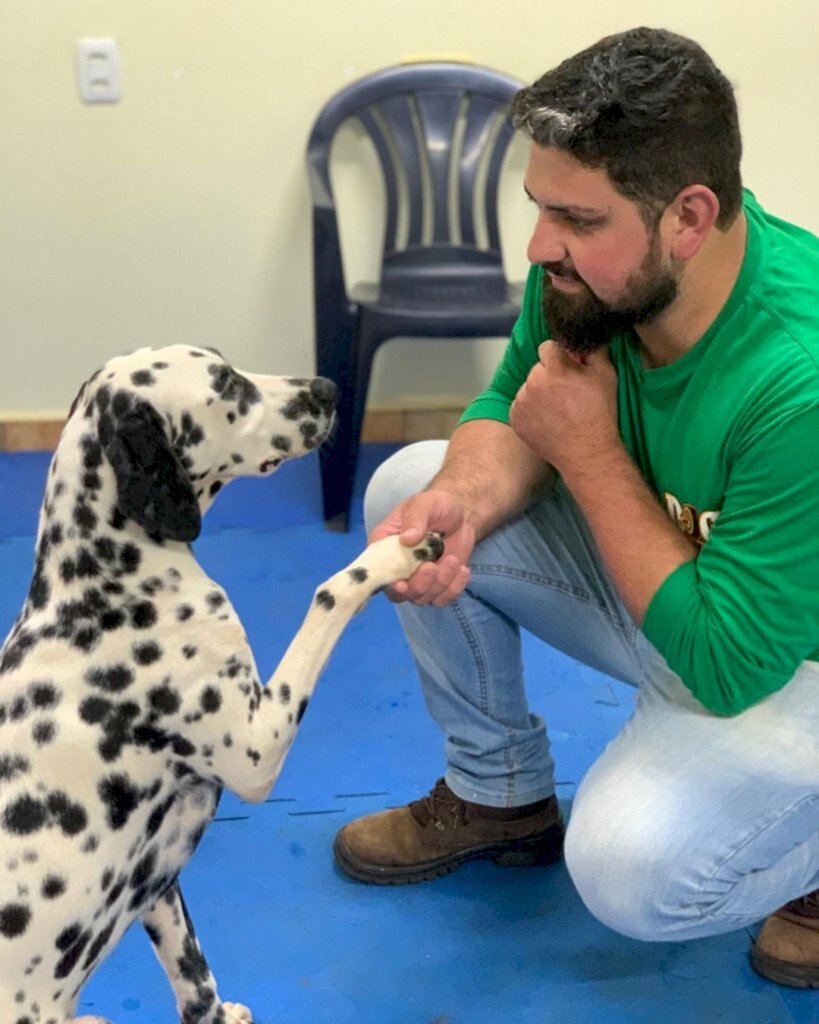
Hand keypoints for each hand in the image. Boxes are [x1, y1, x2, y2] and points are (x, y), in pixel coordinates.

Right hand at [369, 489, 474, 606]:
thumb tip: (407, 538)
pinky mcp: (437, 586)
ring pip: (422, 598)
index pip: (376, 570)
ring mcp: (417, 580)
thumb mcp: (425, 504)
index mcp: (384, 546)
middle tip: (432, 566)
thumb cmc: (436, 506)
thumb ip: (415, 518)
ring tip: (453, 560)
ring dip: (439, 584)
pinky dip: (453, 589)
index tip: (401, 584)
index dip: (386, 582)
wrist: (461, 515)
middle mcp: (396, 568)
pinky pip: (442, 599)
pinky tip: (463, 570)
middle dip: (417, 585)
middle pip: (399, 594)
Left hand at [509, 342, 620, 474]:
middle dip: (549, 376)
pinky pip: (521, 406)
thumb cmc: (598, 413)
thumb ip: (594, 351)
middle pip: (538, 369)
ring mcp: (521, 402)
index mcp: (554, 367)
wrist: (586, 451)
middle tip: (566, 394)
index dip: (560, 357)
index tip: (569, 369)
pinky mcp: (515, 419)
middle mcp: (533, 382)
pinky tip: (549, 420)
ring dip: (539, 394)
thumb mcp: (606, 375)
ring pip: (528, 388)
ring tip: (559, 410)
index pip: (548, 347)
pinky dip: (531, 411)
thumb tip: (586, 343)